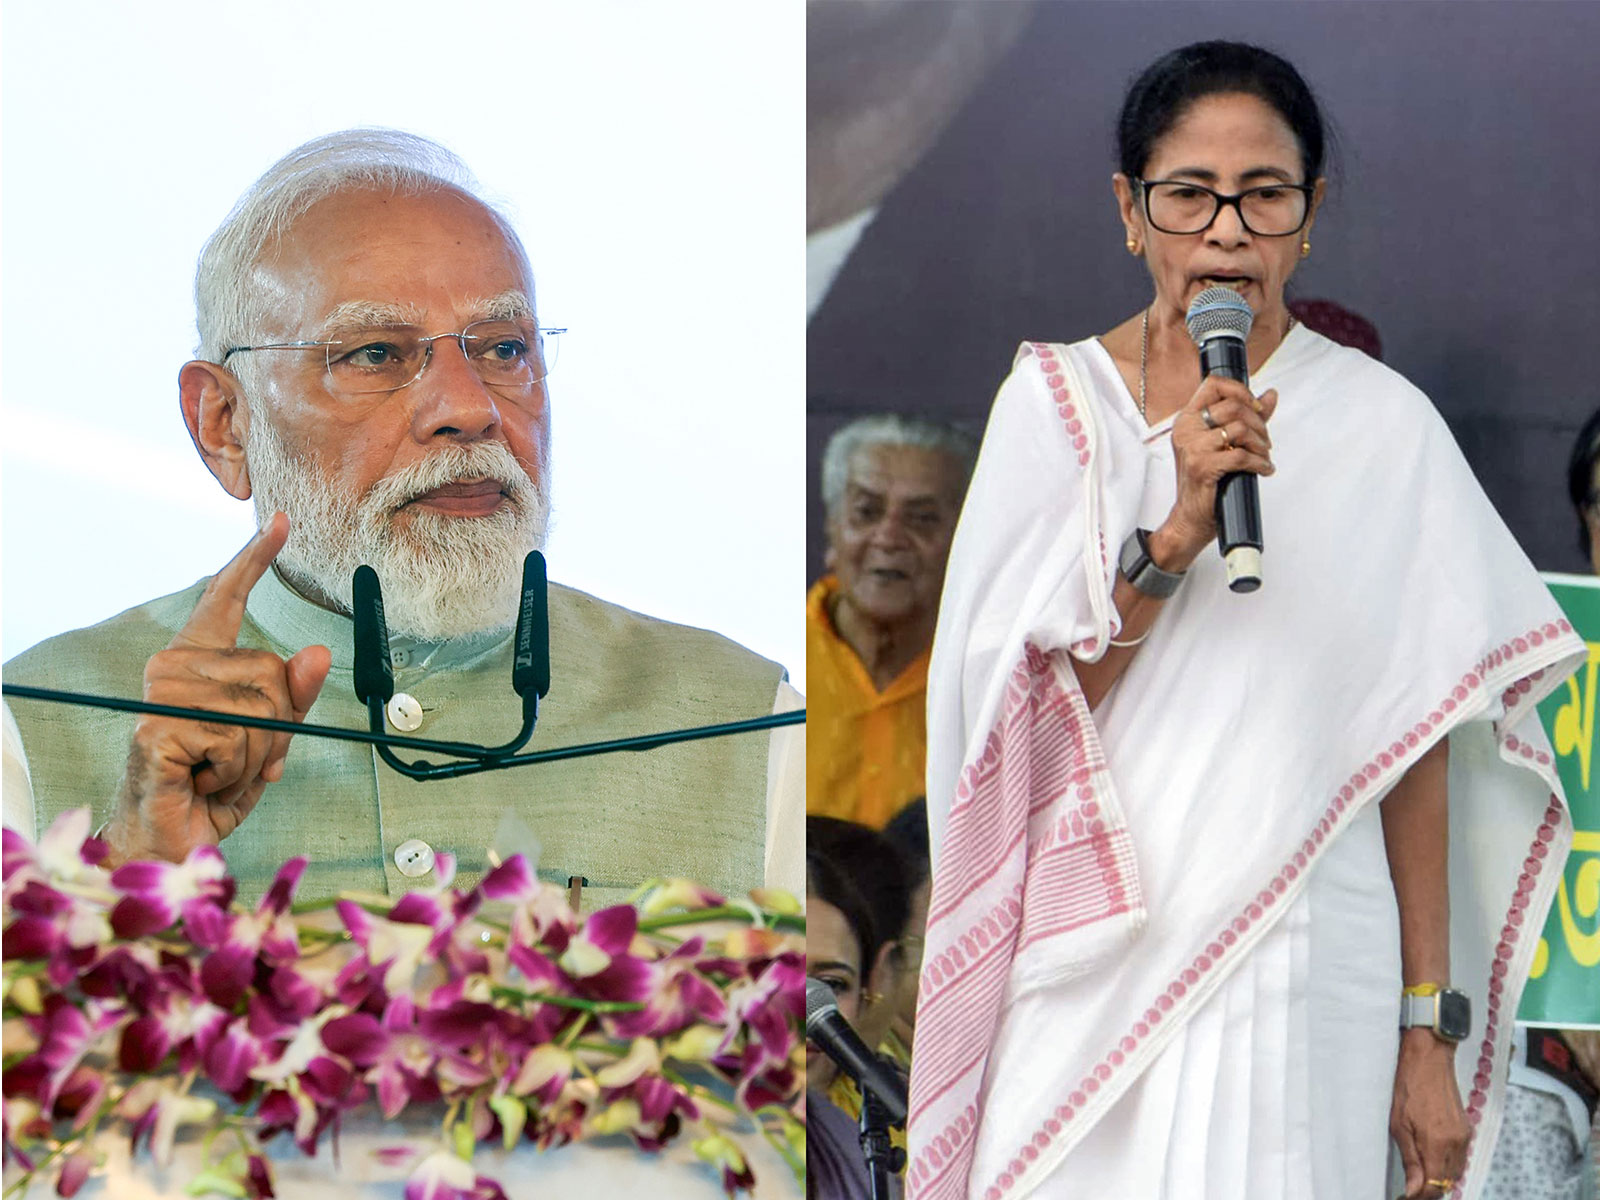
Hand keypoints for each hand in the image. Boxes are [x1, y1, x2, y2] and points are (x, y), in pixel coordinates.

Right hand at [103, 513, 330, 865]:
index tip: (281, 520)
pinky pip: (240, 739)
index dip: (254, 558)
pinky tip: (204, 782)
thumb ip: (293, 697)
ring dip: (258, 756)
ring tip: (219, 773)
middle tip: (238, 762)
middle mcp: (174, 666)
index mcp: (198, 660)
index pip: (227, 598)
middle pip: (273, 672)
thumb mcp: (268, 739)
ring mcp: (164, 694)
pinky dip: (238, 772)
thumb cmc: (213, 788)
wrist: (170, 841)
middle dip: (276, 730)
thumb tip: (315, 652)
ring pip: (263, 710)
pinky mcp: (160, 726)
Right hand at [1151, 377, 1277, 571]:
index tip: (1256, 407)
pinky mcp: (1202, 466)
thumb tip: (1270, 395)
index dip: (1240, 390)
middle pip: (1233, 406)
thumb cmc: (1206, 481)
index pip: (1213, 384)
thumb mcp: (1223, 444)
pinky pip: (1241, 456)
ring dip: (1261, 445)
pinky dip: (1260, 463)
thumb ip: (1246, 417)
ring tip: (1264, 457)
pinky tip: (1263, 469)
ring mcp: (1192, 448)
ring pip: (1240, 429)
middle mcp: (1186, 429)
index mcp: (1188, 419)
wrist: (1190, 517)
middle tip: (1265, 441)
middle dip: (1259, 423)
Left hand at [1390, 1029, 1468, 1197]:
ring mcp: (1464, 1136)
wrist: (1429, 1058)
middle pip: (1448, 1182)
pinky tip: (1432, 1159)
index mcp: (1438, 1143)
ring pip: (1456, 1171)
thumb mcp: (1399, 1124)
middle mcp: (1456, 1143)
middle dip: (1431, 1189)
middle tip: (1411, 1187)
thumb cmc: (1408, 1086)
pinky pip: (1460, 1157)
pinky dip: (1448, 1164)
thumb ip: (1410, 1160)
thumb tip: (1414, 1190)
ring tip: (1419, 1176)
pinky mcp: (1466, 1128)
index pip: (1435, 1186)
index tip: (1406, 1196)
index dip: (1421, 1195)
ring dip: (1440, 1178)